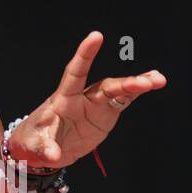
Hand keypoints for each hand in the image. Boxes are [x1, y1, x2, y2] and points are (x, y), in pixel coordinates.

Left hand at [7, 31, 166, 170]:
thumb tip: (54, 156)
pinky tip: (154, 81)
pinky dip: (138, 92)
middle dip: (125, 83)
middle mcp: (81, 97)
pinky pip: (124, 100)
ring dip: (137, 85)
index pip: (74, 72)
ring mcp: (95, 104)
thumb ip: (45, 148)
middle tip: (146, 82)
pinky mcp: (105, 113)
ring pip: (118, 90)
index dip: (85, 55)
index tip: (96, 35)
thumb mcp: (34, 146)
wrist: (42, 148)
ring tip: (158, 80)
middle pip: (105, 86)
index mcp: (62, 99)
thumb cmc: (33, 140)